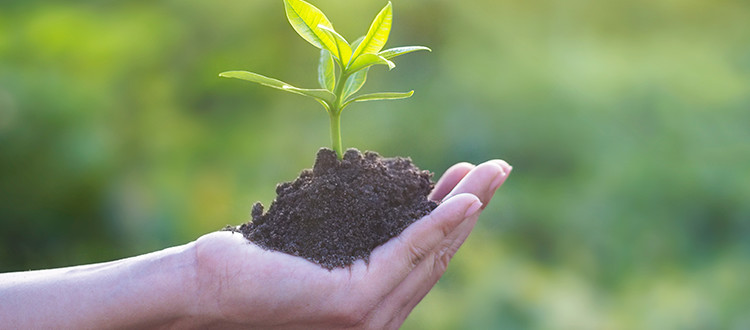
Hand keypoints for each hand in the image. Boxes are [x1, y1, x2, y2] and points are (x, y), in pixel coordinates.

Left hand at [186, 160, 511, 328]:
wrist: (202, 295)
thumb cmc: (247, 271)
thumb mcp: (316, 249)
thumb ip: (352, 244)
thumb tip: (375, 206)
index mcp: (367, 305)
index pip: (420, 259)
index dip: (450, 220)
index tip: (467, 184)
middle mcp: (376, 319)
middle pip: (436, 255)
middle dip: (471, 208)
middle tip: (496, 171)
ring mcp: (368, 317)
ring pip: (430, 252)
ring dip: (465, 208)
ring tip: (490, 173)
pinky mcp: (354, 303)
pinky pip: (406, 253)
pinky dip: (437, 223)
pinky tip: (461, 199)